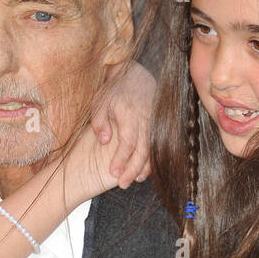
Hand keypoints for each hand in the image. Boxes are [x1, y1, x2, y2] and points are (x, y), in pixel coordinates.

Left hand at [90, 60, 154, 187]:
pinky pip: (158, 143)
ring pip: (152, 148)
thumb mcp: (100, 102)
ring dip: (145, 166)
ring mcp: (154, 122)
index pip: (127, 142)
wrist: (134, 73)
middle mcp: (145, 119)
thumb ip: (100, 122)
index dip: (121, 159)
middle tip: (123, 184)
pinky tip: (146, 169)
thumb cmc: (114, 89)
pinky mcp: (158, 123)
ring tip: (135, 180)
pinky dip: (153, 157)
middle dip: (133, 169)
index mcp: (129, 114)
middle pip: (142, 150)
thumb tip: (104, 141)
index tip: (113, 172)